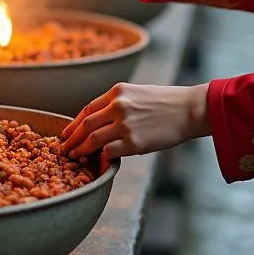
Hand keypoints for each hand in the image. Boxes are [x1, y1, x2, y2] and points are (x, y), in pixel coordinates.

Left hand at [61, 82, 210, 159]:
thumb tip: (100, 123)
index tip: (66, 133)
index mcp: (118, 91)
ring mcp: (125, 124)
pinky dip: (100, 159)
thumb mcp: (138, 93)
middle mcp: (118, 106)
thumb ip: (118, 104)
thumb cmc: (166, 102)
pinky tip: (98, 163)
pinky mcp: (133, 143)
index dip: (73, 123)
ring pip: (92, 140)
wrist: (189, 109)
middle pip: (85, 125)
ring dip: (80, 151)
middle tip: (64, 149)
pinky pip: (108, 153)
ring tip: (75, 158)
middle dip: (71, 139)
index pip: (87, 109)